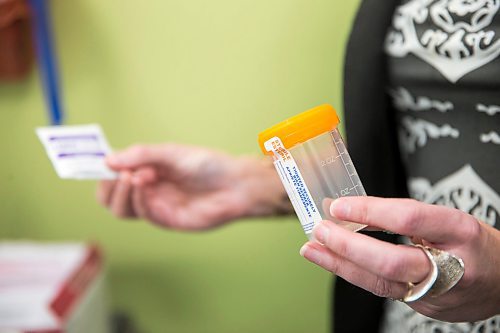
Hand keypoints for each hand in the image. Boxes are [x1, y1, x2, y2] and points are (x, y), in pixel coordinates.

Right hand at [97, 144, 289, 229]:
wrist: (234, 183)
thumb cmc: (207, 165)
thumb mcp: (171, 153)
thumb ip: (141, 155)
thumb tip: (107, 160)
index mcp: (146, 172)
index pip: (113, 175)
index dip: (101, 170)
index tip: (95, 161)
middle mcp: (147, 191)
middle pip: (110, 197)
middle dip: (106, 186)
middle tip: (115, 172)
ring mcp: (156, 207)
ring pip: (121, 209)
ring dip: (120, 193)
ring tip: (132, 176)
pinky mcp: (167, 220)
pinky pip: (143, 214)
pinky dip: (137, 199)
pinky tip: (144, 184)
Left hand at [299, 196, 499, 321]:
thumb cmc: (473, 243)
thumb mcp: (449, 219)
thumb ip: (406, 218)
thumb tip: (352, 212)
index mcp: (460, 231)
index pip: (408, 219)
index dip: (369, 211)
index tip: (339, 205)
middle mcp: (452, 267)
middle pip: (391, 261)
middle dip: (348, 246)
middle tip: (320, 230)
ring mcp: (438, 294)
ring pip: (381, 283)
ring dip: (339, 264)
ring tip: (312, 249)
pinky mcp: (426, 309)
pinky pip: (383, 291)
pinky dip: (355, 274)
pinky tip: (334, 262)